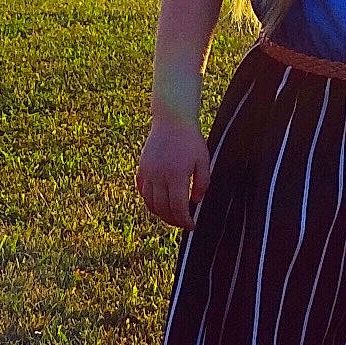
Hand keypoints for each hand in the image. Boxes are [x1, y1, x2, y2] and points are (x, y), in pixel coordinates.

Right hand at [137, 112, 211, 230]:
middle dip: (173, 220)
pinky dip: (149, 200)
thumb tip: (195, 201)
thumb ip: (202, 183)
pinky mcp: (141, 167)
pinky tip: (158, 203)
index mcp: (176, 175)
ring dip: (160, 213)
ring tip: (171, 215)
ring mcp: (147, 172)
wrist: (171, 119)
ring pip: (150, 202)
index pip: (178, 208)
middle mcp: (159, 176)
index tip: (191, 225)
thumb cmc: (190, 139)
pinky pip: (142, 190)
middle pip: (162, 209)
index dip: (184, 221)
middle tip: (182, 222)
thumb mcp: (203, 160)